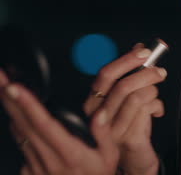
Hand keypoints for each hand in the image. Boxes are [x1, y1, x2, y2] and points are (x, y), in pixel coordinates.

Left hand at [0, 70, 118, 174]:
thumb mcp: (109, 157)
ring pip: (17, 132)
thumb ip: (104, 133)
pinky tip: (17, 114)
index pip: (43, 124)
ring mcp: (34, 166)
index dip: (27, 103)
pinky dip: (17, 126)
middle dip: (7, 97)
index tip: (14, 87)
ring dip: (10, 108)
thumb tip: (99, 111)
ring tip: (3, 87)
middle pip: (21, 123)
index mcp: (69, 154)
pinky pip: (20, 143)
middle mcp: (47, 160)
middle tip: (0, 76)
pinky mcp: (28, 170)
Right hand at [83, 43, 165, 174]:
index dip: (126, 60)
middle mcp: (98, 115)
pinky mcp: (128, 138)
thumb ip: (130, 74)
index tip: (143, 52)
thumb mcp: (127, 98)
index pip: (105, 75)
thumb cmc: (131, 125)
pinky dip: (157, 106)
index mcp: (95, 102)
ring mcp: (112, 129)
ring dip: (153, 91)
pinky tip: (157, 111)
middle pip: (122, 85)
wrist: (135, 158)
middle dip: (145, 73)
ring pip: (137, 97)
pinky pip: (146, 111)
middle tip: (159, 71)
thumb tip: (138, 48)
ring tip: (156, 95)